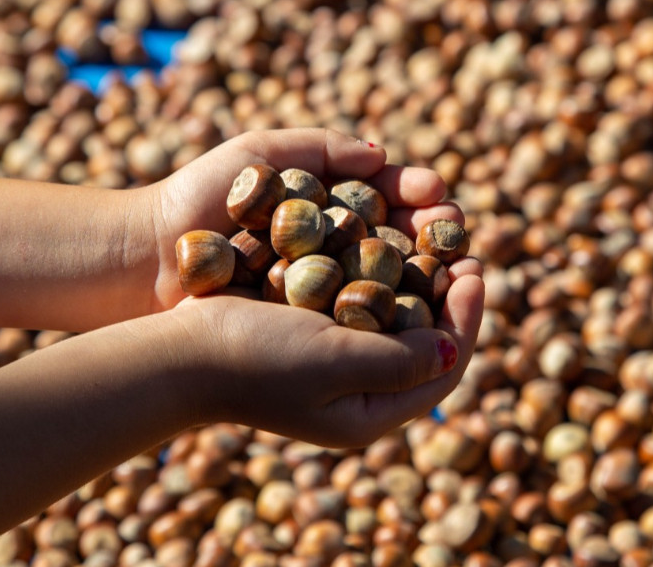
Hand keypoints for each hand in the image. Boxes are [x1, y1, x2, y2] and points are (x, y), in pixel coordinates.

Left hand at [136, 128, 465, 311]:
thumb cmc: (198, 199)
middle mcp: (335, 246)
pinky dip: (392, 313)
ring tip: (450, 270)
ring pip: (390, 280)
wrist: (147, 258)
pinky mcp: (310, 324)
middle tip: (455, 233)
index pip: (389, 196)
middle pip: (401, 238)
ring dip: (426, 276)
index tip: (437, 194)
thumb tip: (381, 156)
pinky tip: (416, 309)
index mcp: (328, 202)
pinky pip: (360, 318)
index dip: (418, 195)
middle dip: (434, 234)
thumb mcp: (259, 154)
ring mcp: (325, 288)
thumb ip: (321, 148)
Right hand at [161, 258, 484, 446]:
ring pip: (397, 322)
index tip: (474, 267)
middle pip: (427, 344)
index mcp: (370, 414)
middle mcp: (357, 395)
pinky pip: (362, 307)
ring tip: (431, 238)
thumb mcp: (336, 361)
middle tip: (462, 248)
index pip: (445, 367)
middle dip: (449, 295)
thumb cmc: (255, 358)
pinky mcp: (310, 339)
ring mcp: (333, 368)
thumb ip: (400, 360)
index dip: (468, 316)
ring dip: (418, 280)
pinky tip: (384, 242)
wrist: (177, 355)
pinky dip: (379, 276)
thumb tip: (456, 348)